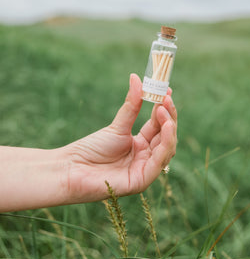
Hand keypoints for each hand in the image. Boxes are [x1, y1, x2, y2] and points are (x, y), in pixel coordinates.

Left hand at [64, 73, 176, 202]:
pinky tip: (165, 127)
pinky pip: (159, 162)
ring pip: (167, 149)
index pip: (159, 126)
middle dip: (169, 117)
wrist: (71, 169)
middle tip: (166, 99)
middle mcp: (146, 158)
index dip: (165, 109)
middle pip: (166, 136)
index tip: (167, 91)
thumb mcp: (116, 126)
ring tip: (164, 110)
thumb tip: (136, 77)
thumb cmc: (91, 149)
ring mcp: (145, 170)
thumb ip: (132, 105)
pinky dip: (165, 144)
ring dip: (169, 129)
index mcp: (141, 145)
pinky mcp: (141, 181)